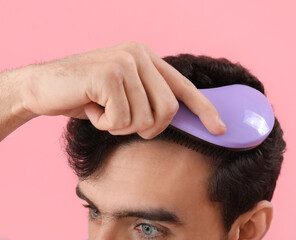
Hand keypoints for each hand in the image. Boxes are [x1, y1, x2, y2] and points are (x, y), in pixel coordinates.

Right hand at [19, 41, 225, 138]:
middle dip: (147, 128)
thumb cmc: (86, 95)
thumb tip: (174, 118)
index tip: (220, 130)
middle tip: (121, 121)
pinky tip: (91, 108)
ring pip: (145, 119)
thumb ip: (148, 99)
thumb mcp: (124, 95)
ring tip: (102, 110)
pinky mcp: (110, 74)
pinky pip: (121, 119)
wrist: (44, 87)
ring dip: (120, 126)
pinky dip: (104, 124)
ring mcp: (126, 61)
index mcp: (148, 58)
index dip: (205, 111)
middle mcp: (141, 55)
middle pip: (169, 111)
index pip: (185, 88)